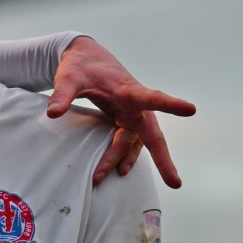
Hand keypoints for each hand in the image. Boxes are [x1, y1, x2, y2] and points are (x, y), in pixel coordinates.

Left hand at [45, 36, 194, 188]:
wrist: (85, 58)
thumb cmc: (81, 66)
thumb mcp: (69, 78)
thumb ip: (62, 95)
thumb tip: (53, 113)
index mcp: (128, 90)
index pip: (151, 97)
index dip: (170, 104)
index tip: (190, 109)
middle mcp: (135, 105)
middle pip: (152, 134)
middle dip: (162, 159)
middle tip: (175, 183)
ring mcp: (131, 114)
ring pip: (135, 143)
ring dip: (122, 160)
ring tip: (101, 178)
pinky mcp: (124, 119)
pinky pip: (126, 142)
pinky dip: (122, 156)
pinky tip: (119, 169)